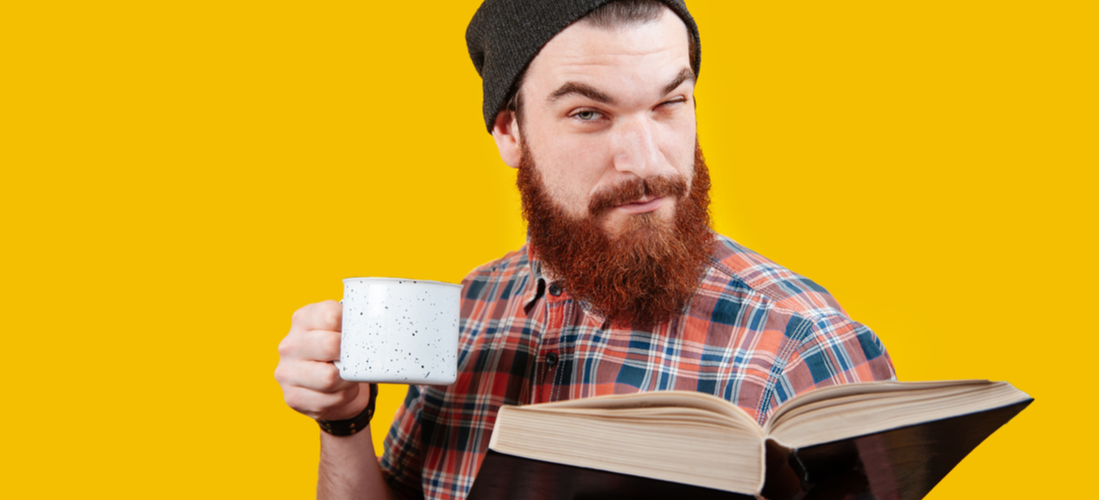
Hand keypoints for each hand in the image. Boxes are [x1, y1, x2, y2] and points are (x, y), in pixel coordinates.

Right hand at [275, 300, 373, 420]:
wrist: (326, 384)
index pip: (332, 315)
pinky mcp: (293, 397)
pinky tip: (340, 390)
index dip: (352, 327)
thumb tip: (379, 321)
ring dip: (348, 380)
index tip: (357, 334)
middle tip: (355, 358)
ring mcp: (287, 372)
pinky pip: (331, 399)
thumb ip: (353, 321)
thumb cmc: (339, 351)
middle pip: (330, 345)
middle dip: (350, 355)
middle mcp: (290, 344)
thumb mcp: (343, 328)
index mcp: (303, 319)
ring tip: (348, 375)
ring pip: (330, 377)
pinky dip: (344, 397)